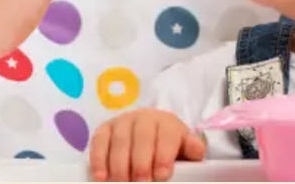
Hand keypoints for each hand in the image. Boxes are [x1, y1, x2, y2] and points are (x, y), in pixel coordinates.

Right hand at [89, 108, 206, 181]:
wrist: (150, 132)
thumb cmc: (168, 146)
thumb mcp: (183, 147)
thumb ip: (192, 149)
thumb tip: (196, 150)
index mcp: (166, 122)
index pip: (166, 135)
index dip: (163, 156)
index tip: (162, 175)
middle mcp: (144, 118)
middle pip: (141, 138)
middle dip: (141, 163)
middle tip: (142, 182)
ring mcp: (122, 122)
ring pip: (119, 141)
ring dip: (119, 165)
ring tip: (122, 183)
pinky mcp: (104, 130)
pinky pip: (99, 142)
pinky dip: (99, 160)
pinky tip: (101, 177)